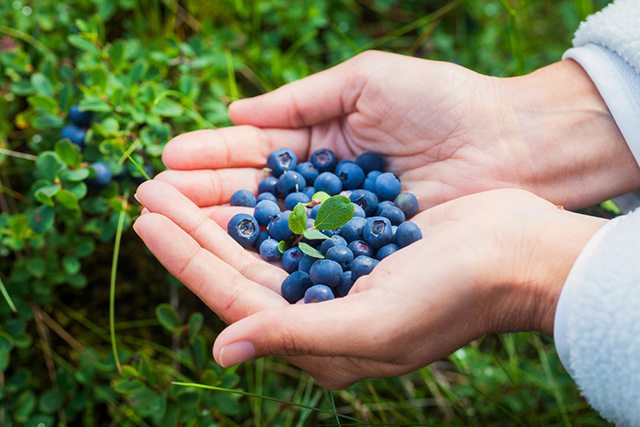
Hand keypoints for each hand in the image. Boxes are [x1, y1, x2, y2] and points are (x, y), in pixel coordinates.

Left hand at [134, 180, 604, 388]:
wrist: (518, 255)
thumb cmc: (454, 298)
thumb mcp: (373, 327)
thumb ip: (294, 337)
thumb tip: (221, 349)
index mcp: (319, 338)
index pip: (235, 298)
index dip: (187, 260)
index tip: (146, 224)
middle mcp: (321, 306)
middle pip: (240, 265)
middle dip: (193, 228)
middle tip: (148, 190)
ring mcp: (337, 270)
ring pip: (260, 238)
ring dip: (220, 209)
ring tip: (177, 179)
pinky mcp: (354, 237)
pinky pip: (294, 216)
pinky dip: (263, 196)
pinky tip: (238, 175)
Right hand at [158, 51, 638, 211]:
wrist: (511, 144)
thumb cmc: (444, 104)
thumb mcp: (366, 82)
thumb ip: (300, 102)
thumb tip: (236, 113)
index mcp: (323, 146)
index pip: (254, 156)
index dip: (211, 159)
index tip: (167, 162)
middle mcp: (325, 191)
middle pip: (253, 198)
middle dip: (202, 199)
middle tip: (151, 200)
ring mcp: (343, 228)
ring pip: (271, 232)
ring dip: (221, 230)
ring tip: (170, 226)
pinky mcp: (364, 256)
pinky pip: (307, 257)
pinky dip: (268, 256)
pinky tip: (226, 256)